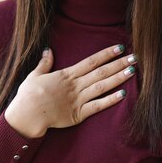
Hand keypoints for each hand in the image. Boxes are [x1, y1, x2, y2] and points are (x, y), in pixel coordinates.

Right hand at [4, 44, 137, 137]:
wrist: (27, 114)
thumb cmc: (28, 95)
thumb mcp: (34, 75)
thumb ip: (44, 63)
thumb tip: (48, 50)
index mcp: (66, 75)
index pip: (90, 61)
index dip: (106, 54)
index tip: (119, 48)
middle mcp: (75, 85)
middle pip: (100, 72)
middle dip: (118, 64)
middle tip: (134, 57)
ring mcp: (78, 99)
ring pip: (102, 86)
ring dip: (118, 78)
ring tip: (132, 71)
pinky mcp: (78, 114)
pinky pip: (97, 106)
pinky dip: (110, 100)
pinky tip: (123, 94)